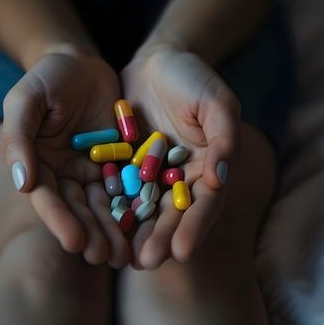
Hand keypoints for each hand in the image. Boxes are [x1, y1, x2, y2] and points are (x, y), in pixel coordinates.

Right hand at [1, 50, 129, 267]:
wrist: (80, 62)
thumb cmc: (46, 79)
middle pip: (77, 209)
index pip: (47, 199)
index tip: (75, 242)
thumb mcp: (25, 101)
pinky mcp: (118, 162)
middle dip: (90, 234)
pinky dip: (135, 205)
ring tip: (125, 255)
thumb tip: (21, 184)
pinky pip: (127, 185)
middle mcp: (64, 175)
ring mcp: (92, 170)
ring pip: (103, 205)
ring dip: (113, 230)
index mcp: (37, 165)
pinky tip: (147, 224)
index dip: (60, 221)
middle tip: (105, 257)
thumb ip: (19, 138)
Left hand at [121, 45, 240, 268]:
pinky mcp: (126, 168)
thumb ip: (224, 136)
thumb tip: (221, 178)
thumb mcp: (216, 101)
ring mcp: (152, 176)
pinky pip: (118, 191)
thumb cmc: (193, 79)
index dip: (194, 228)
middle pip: (173, 215)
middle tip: (146, 262)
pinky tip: (100, 228)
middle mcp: (181, 180)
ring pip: (144, 210)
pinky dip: (112, 210)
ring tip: (122, 258)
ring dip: (135, 234)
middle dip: (161, 239)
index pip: (204, 205)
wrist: (158, 62)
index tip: (182, 252)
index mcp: (209, 169)